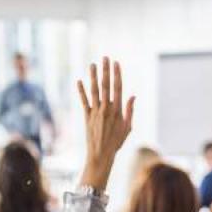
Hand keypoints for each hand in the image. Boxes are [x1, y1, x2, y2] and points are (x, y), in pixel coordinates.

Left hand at [77, 57, 134, 190]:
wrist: (101, 154)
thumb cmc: (116, 142)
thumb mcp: (128, 127)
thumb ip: (129, 111)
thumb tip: (132, 96)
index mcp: (117, 110)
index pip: (118, 88)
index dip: (117, 75)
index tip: (117, 63)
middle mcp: (106, 109)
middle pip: (106, 86)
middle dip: (106, 71)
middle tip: (105, 57)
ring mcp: (95, 112)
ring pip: (94, 91)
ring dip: (93, 76)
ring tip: (92, 64)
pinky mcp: (87, 116)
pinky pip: (84, 101)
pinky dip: (81, 91)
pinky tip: (79, 81)